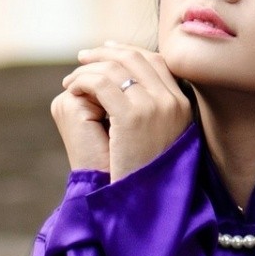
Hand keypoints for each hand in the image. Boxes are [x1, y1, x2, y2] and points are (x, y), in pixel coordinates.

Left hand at [52, 40, 193, 181]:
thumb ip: (150, 111)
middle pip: (136, 58)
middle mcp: (172, 101)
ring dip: (88, 69)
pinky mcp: (132, 117)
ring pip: (115, 68)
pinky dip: (82, 81)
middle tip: (83, 58)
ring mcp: (154, 107)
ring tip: (72, 80)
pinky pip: (101, 83)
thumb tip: (125, 87)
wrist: (147, 205)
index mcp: (182, 105)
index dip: (129, 52)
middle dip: (106, 53)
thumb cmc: (147, 179)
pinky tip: (72, 88)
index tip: (107, 51)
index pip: (157, 61)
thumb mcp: (160, 138)